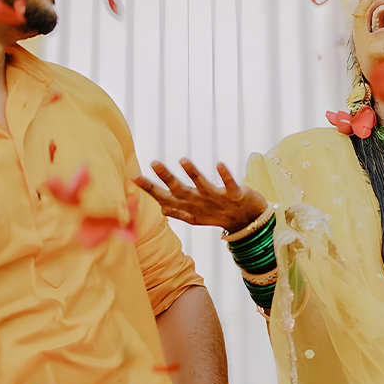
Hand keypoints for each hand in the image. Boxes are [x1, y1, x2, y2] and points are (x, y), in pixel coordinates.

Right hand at [135, 159, 268, 232]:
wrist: (249, 223)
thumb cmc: (219, 216)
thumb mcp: (196, 216)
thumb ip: (178, 211)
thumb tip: (161, 208)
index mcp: (190, 208)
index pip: (166, 198)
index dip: (150, 189)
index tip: (134, 177)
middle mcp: (201, 203)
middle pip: (181, 191)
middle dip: (167, 178)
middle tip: (154, 163)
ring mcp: (218, 200)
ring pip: (203, 186)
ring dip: (193, 174)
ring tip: (183, 160)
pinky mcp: (236, 195)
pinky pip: (230, 184)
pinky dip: (225, 175)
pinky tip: (219, 164)